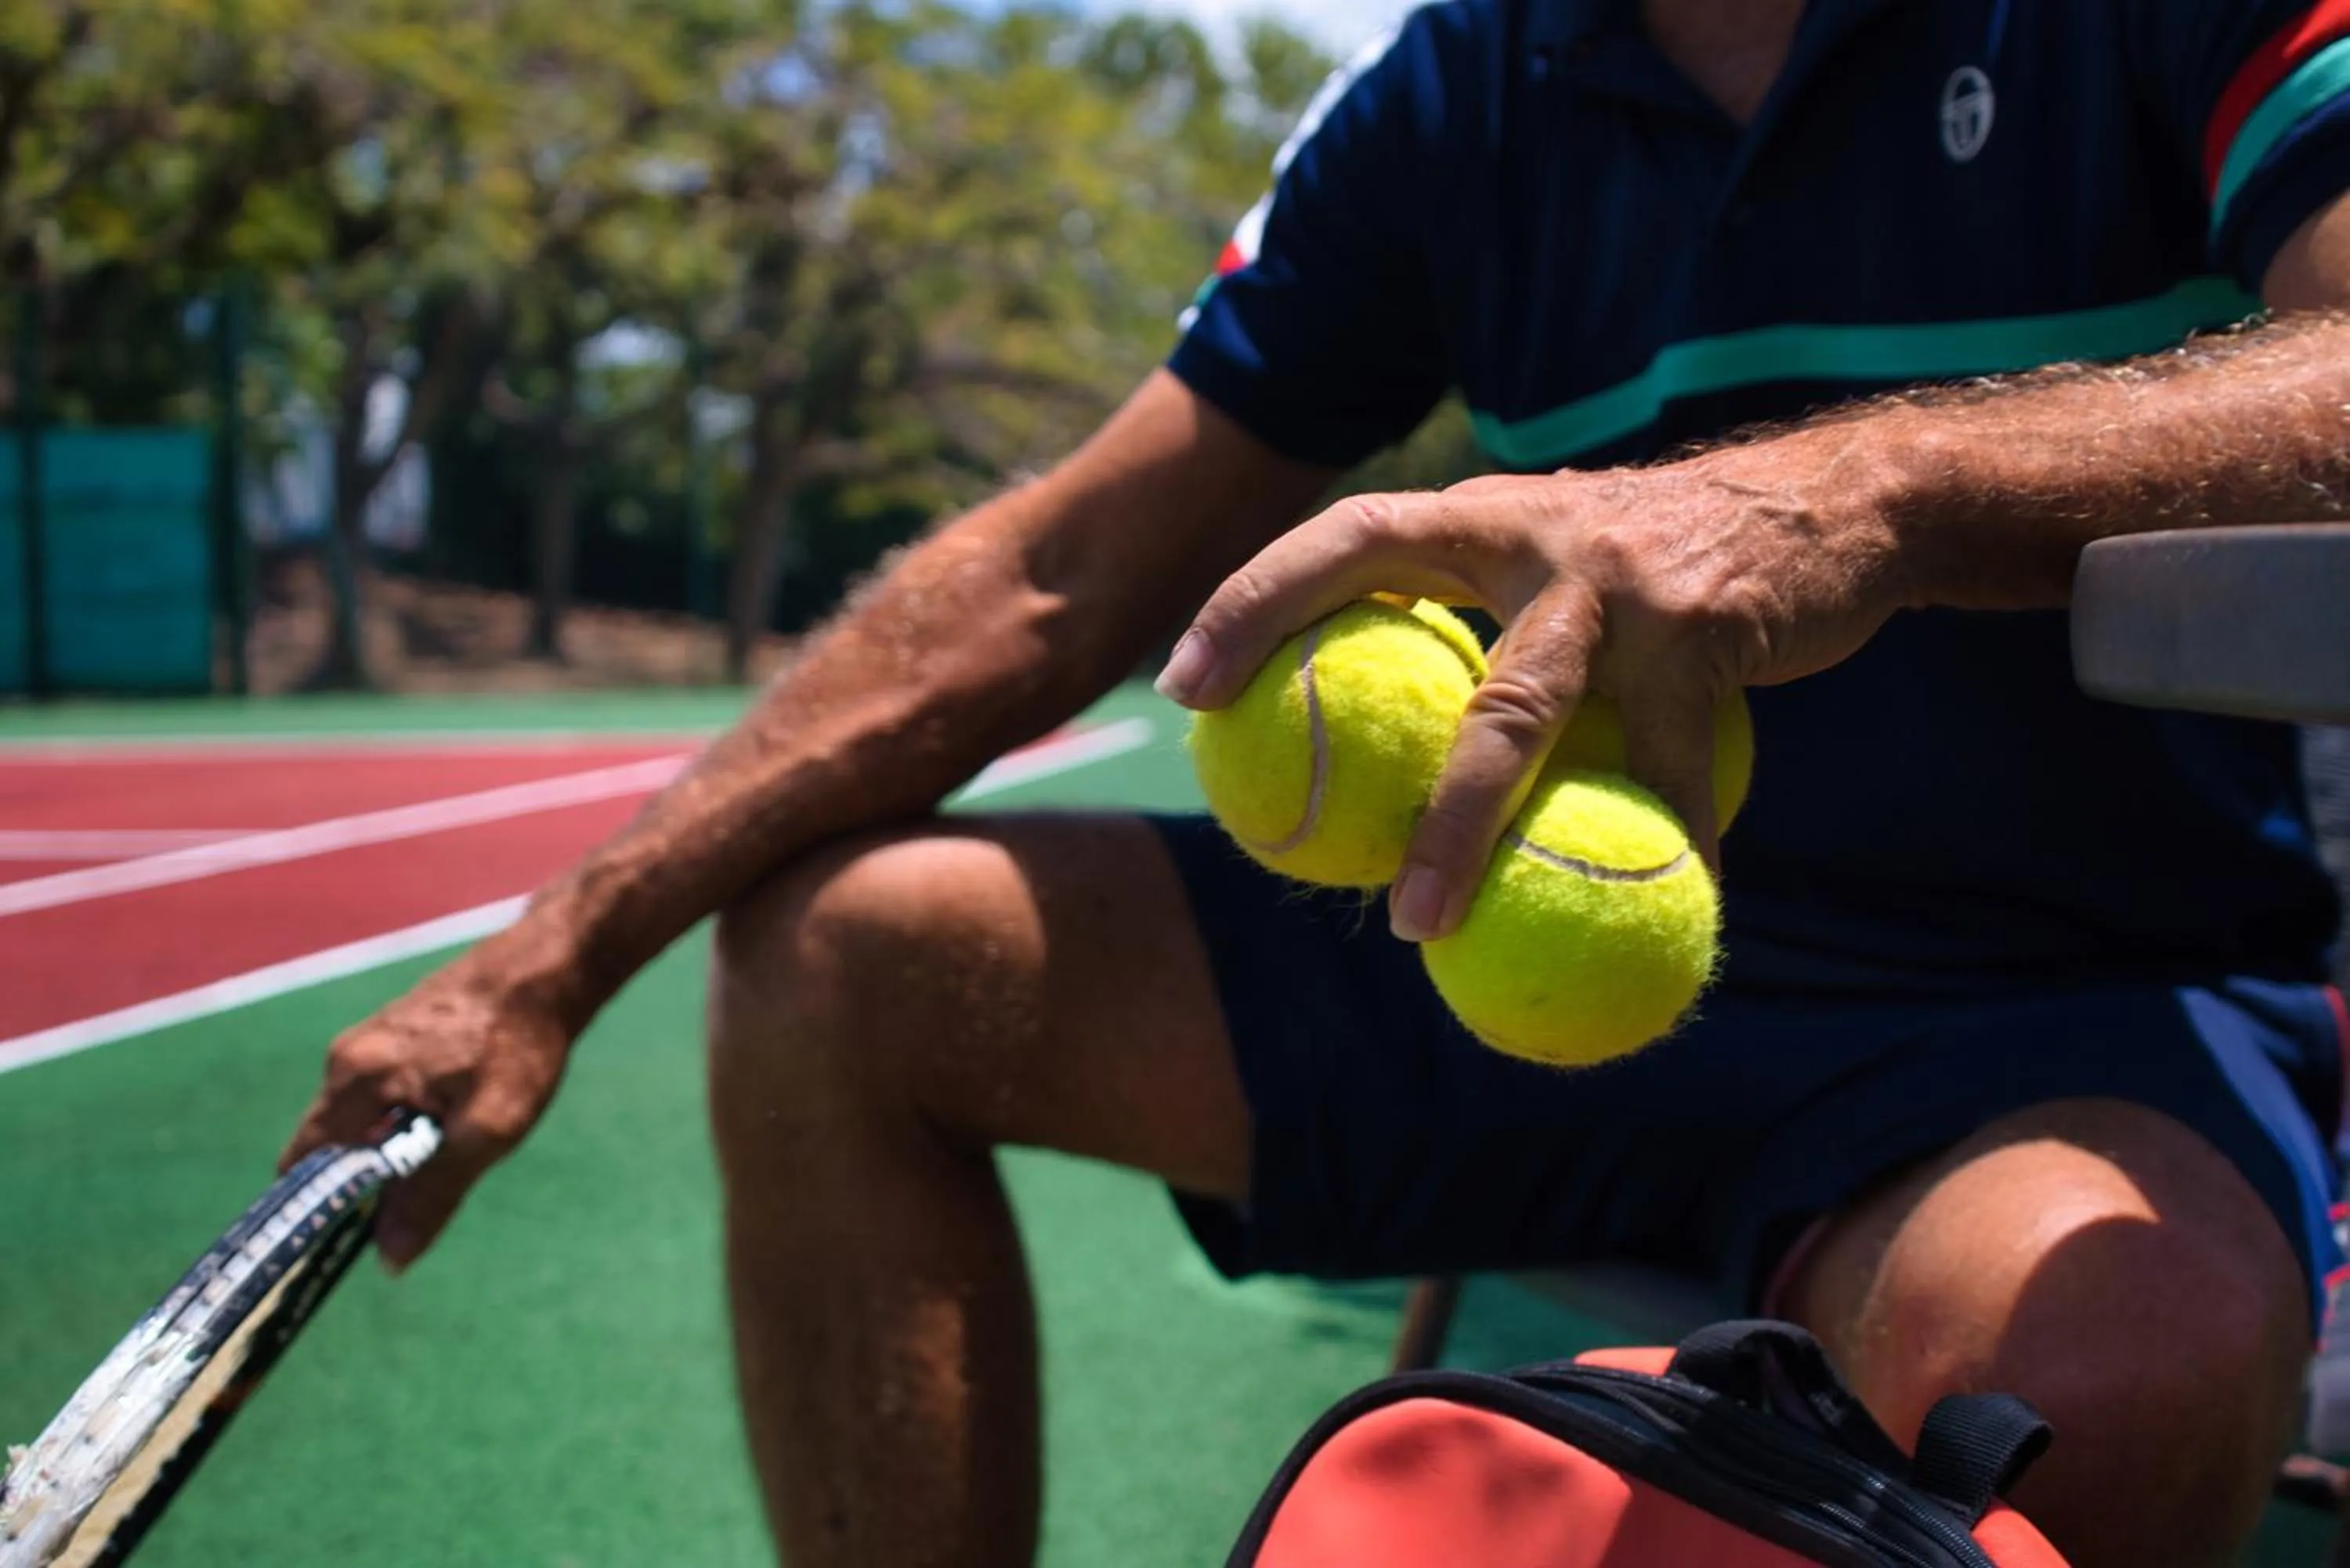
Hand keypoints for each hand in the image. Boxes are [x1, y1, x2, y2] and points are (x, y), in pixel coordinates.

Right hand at [279, 925, 580, 1270]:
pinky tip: (455, 1121)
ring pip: (366, 1118)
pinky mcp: (401, 1032)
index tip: (339, 1242)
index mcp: (354, 1077)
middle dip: (366, 1180)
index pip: (302, 1162)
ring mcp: (374, 1039)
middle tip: (414, 1209)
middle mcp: (350, 1056)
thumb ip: (432, 1193)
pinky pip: (387, 1094)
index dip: (315, 1208)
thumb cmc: (520, 1045)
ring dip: (394, 1149)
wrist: (550, 967)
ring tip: (448, 1157)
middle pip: (335, 1143)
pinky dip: (409, 1120)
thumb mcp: (485, 1130)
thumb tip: (388, 1257)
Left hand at [1155, 429, 1918, 939]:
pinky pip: (1667, 774)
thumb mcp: (1570, 558)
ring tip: (1421, 927)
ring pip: (1517, 715)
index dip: (1250, 600)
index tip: (1178, 687)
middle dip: (1291, 663)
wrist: (1841, 502)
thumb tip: (1396, 744)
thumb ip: (1489, 624)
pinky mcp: (1704, 629)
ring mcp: (1618, 577)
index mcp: (1485, 513)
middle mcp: (1534, 528)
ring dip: (1461, 828)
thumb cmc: (1674, 559)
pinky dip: (1657, 850)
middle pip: (1397, 601)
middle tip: (1241, 788)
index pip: (1340, 536)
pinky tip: (1652, 908)